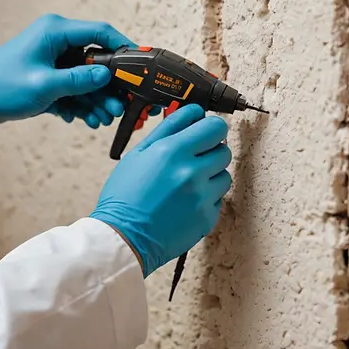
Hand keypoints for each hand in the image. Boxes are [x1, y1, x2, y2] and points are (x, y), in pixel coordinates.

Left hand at [0, 14, 149, 126]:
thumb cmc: (3, 86)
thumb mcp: (45, 85)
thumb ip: (79, 81)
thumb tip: (106, 77)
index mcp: (55, 32)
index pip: (100, 32)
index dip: (123, 46)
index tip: (140, 64)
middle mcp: (56, 41)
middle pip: (96, 59)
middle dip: (109, 86)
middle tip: (120, 105)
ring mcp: (52, 60)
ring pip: (85, 78)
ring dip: (95, 99)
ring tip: (103, 118)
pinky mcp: (48, 77)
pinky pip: (72, 88)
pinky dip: (79, 103)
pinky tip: (86, 119)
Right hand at [90, 104, 231, 276]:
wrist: (124, 236)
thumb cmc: (125, 195)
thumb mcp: (138, 153)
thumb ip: (169, 128)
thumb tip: (193, 111)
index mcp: (172, 151)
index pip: (215, 126)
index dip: (209, 127)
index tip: (202, 132)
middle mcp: (191, 172)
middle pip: (224, 149)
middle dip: (210, 151)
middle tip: (192, 159)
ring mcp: (202, 196)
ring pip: (224, 174)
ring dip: (210, 174)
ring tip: (185, 183)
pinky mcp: (208, 216)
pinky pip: (218, 197)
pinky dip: (206, 196)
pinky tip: (185, 201)